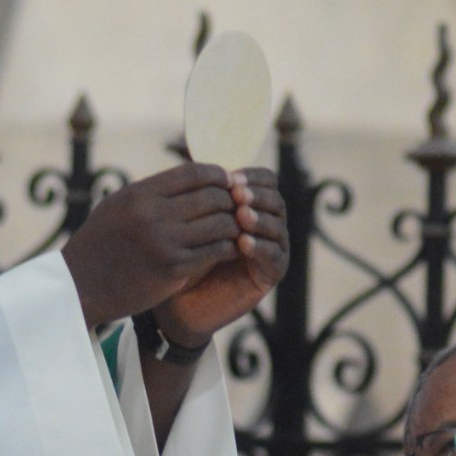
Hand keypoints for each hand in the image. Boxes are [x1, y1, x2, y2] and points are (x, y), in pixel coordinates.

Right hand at [60, 162, 244, 332]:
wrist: (79, 288)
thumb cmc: (98, 247)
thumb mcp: (117, 208)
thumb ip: (149, 194)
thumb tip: (187, 179)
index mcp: (139, 194)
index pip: (193, 173)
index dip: (217, 175)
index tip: (226, 183)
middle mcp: (152, 214)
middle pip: (211, 196)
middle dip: (231, 200)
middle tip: (240, 207)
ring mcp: (164, 242)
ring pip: (220, 223)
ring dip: (235, 225)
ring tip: (237, 229)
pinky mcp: (173, 269)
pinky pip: (215, 251)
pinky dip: (228, 248)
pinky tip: (231, 249)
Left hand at [153, 168, 286, 344]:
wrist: (178, 303)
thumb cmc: (179, 256)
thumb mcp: (186, 220)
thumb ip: (196, 193)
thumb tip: (191, 153)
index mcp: (250, 205)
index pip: (264, 180)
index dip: (251, 177)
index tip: (230, 178)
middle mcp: (265, 224)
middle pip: (275, 199)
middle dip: (257, 195)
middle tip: (237, 195)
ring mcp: (271, 249)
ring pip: (278, 225)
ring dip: (260, 218)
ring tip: (241, 216)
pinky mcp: (271, 274)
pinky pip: (275, 256)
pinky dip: (261, 247)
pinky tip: (243, 244)